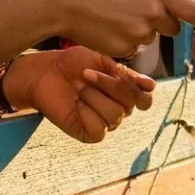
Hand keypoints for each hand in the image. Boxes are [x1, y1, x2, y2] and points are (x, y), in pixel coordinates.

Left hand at [5, 47, 154, 143]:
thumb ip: (125, 74)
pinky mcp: (89, 133)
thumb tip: (150, 86)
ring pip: (115, 115)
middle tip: (86, 73)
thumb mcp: (102, 60)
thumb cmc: (72, 63)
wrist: (45, 72)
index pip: (145, 98)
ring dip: (94, 97)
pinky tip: (76, 103)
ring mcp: (105, 122)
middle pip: (131, 104)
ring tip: (77, 86)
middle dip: (109, 86)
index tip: (118, 71)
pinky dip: (87, 113)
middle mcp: (119, 108)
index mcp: (125, 92)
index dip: (136, 87)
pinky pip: (99, 130)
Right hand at [39, 0, 194, 58]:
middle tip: (131, 9)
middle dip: (159, 22)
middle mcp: (154, 13)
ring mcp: (140, 32)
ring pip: (148, 38)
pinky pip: (131, 49)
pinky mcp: (125, 48)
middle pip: (171, 27)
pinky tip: (105, 28)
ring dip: (135, 30)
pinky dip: (121, 42)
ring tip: (112, 16)